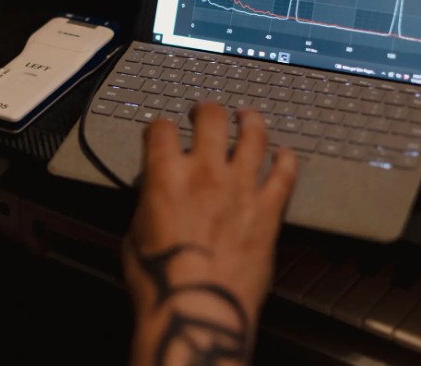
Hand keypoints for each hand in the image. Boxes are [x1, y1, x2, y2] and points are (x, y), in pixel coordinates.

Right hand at [123, 103, 297, 365]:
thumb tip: (155, 196)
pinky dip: (286, 160)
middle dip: (206, 109)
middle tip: (205, 111)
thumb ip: (148, 204)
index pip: (162, 129)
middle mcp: (206, 172)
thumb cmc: (161, 281)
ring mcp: (242, 188)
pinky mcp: (268, 210)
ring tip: (248, 116)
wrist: (199, 311)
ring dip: (250, 120)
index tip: (163, 130)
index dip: (160, 126)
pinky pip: (284, 174)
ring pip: (253, 136)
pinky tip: (285, 153)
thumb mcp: (135, 236)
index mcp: (166, 176)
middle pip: (212, 118)